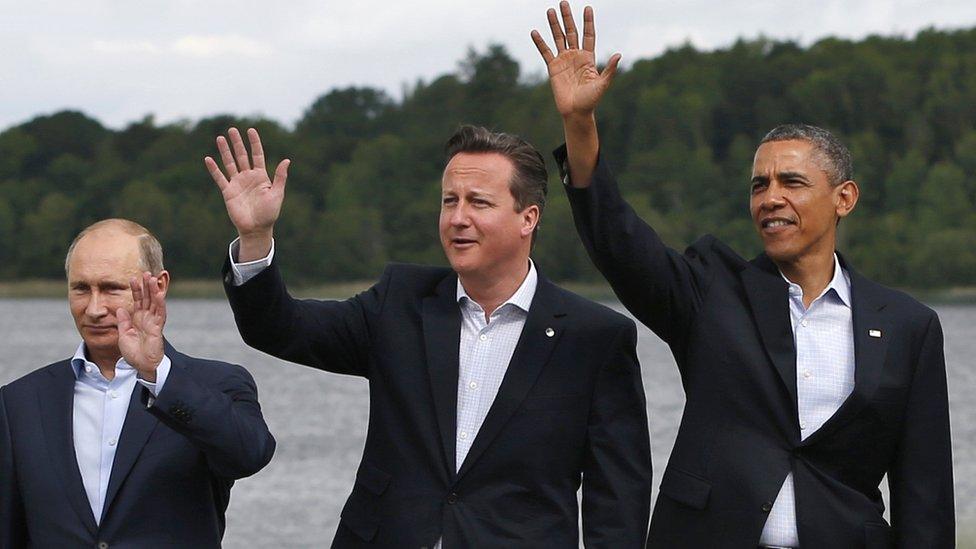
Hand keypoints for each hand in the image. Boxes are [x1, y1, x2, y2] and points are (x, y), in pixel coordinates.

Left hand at [117, 272, 165, 380]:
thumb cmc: (133, 353)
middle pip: (147, 298)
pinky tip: (159, 294)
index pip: (137, 301)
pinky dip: (160, 303)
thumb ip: (123, 321)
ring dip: (154, 290)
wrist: (142, 365)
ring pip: (155, 302)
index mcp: (137, 319)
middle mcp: (146, 318)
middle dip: (146, 286)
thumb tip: (121, 308)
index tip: (132, 278)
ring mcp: (153, 322)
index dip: (136, 290)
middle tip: (145, 273)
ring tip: (152, 278)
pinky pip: (160, 313)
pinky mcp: (158, 327)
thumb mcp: (123, 335)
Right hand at [204, 127, 289, 240]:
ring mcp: (237, 183)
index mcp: (261, 176)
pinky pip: (220, 178)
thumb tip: (287, 159)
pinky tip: (208, 158)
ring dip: (225, 151)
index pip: (257, 155)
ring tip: (220, 138)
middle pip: (242, 156)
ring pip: (230, 163)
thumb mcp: (277, 193)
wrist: (257, 229)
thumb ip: (280, 177)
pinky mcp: (228, 192)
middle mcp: (248, 177)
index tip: (251, 130)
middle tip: (232, 130)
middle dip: (237, 143)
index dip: (254, 143)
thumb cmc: (269, 213)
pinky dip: (214, 169)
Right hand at [531, 2, 619, 119]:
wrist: (576, 112)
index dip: (588, 22)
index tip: (587, 8)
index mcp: (588, 57)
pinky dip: (540, 42)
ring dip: (554, 25)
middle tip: (563, 2)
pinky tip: (535, 32)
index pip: (588, 35)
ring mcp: (563, 61)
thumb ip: (609, 69)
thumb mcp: (602, 84)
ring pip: (558, 38)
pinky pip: (545, 52)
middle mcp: (575, 56)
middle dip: (567, 17)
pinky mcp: (552, 68)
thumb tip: (618, 55)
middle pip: (571, 32)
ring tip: (550, 10)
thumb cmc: (591, 100)